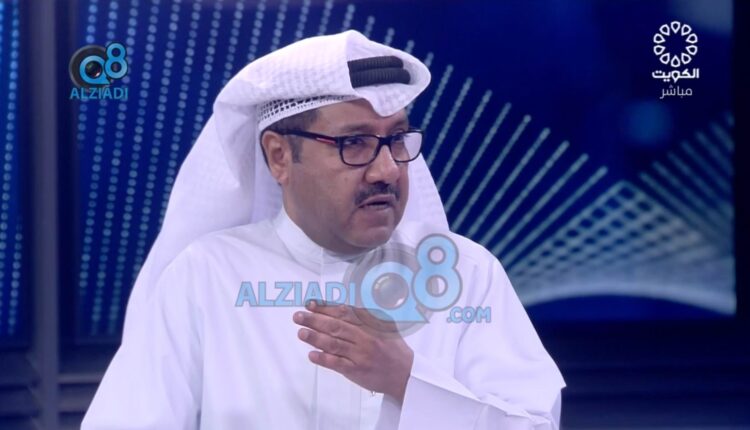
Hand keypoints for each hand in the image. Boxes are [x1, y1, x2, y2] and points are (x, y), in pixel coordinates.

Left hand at [293, 301, 413, 403]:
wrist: (405, 374)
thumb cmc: (393, 349)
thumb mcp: (385, 325)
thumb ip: (365, 315)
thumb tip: (342, 305)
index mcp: (370, 323)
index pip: (344, 312)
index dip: (325, 307)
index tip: (311, 304)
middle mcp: (365, 337)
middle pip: (336, 326)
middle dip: (314, 320)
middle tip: (298, 316)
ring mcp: (360, 354)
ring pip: (334, 343)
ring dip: (315, 337)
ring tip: (301, 332)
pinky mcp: (357, 370)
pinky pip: (337, 364)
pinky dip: (324, 358)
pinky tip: (312, 354)